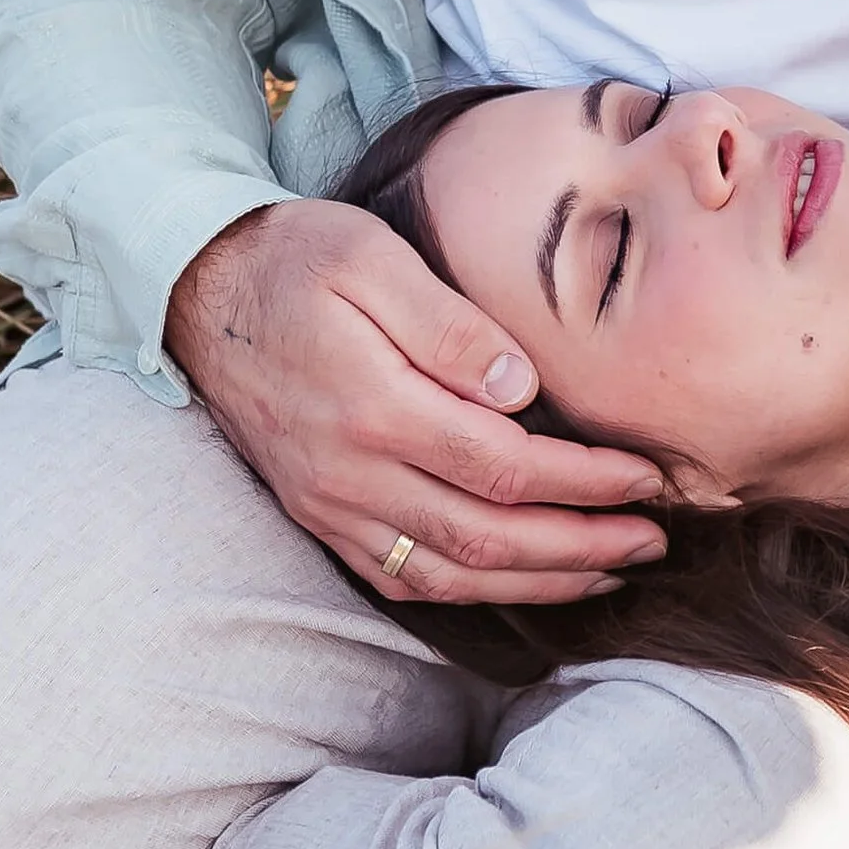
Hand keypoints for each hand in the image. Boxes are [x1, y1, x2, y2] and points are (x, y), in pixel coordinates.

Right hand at [166, 199, 666, 602]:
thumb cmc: (294, 261)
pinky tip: (528, 581)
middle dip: (581, 545)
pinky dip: (476, 590)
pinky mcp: (323, 518)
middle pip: (488, 537)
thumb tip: (521, 386)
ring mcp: (332, 506)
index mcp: (374, 409)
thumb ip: (450, 325)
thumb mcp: (371, 257)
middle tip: (653, 539)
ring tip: (611, 570)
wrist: (195, 291)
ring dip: (540, 582)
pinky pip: (406, 580)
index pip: (506, 468)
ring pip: (451, 574)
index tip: (646, 477)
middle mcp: (351, 474)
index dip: (584, 482)